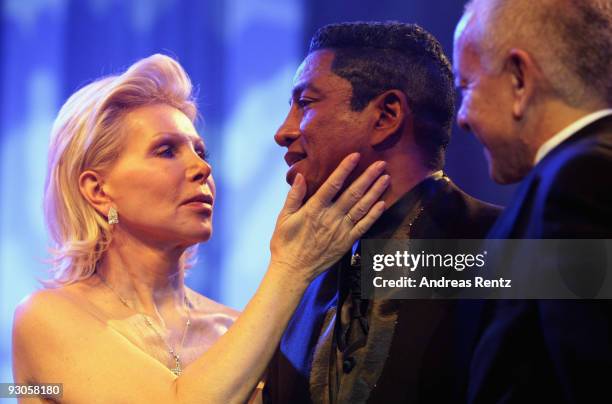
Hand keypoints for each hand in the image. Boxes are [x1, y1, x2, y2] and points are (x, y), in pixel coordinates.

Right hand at [270, 153, 388, 282]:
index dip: (345, 169)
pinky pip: (363, 226)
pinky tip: (382, 204)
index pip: (332, 185)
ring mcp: (341, 230)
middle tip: (381, 164)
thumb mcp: (283, 218)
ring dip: (375, 192)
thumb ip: (294, 196)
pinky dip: (374, 215)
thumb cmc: (285, 243)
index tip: (356, 156)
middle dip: (368, 177)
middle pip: (353, 194)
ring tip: (386, 178)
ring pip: (362, 208)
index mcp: (314, 209)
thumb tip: (299, 176)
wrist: (293, 271)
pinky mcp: (346, 242)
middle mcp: (330, 218)